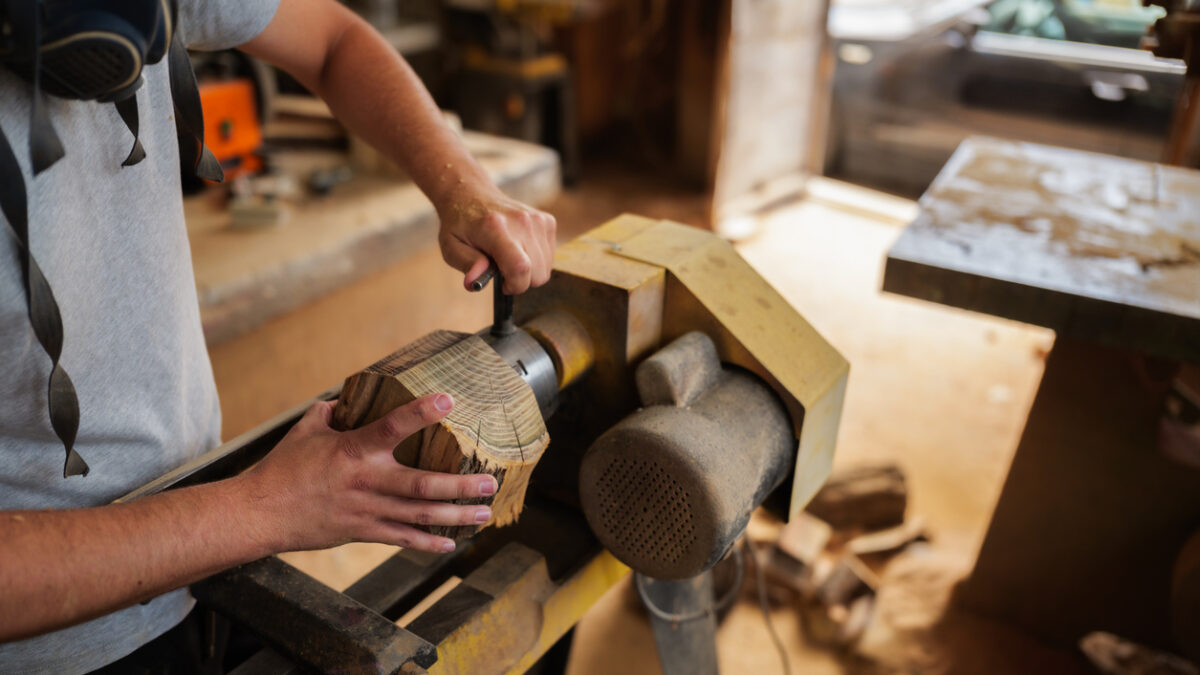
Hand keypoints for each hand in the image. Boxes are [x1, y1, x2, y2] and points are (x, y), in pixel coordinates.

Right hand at [235, 393, 496, 553]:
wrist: (260, 513)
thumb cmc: (282, 468)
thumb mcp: (306, 430)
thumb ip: (332, 411)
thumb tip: (348, 397)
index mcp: (352, 450)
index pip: (392, 427)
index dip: (421, 413)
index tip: (447, 400)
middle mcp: (365, 481)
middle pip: (422, 484)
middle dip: (460, 486)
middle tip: (489, 482)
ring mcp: (366, 510)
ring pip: (419, 515)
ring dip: (455, 516)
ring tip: (483, 513)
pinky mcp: (361, 531)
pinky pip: (401, 538)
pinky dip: (427, 542)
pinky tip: (450, 543)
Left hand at [435, 182, 556, 293]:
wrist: (472, 194)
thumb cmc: (460, 224)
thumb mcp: (451, 247)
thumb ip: (466, 264)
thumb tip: (473, 282)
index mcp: (495, 228)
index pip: (520, 268)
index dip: (514, 286)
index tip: (503, 284)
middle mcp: (522, 222)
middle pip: (538, 273)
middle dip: (521, 281)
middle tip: (502, 269)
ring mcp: (537, 220)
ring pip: (546, 268)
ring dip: (529, 271)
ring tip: (509, 257)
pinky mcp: (547, 221)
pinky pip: (550, 256)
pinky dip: (536, 259)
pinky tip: (519, 249)